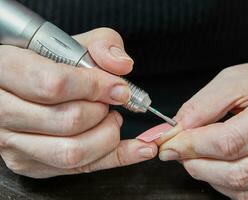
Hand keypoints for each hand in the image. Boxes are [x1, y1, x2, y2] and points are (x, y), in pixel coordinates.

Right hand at [0, 28, 156, 177]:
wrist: (25, 87)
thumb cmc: (49, 64)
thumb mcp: (73, 43)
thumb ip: (101, 45)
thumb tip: (121, 66)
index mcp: (7, 71)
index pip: (54, 85)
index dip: (94, 87)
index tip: (119, 88)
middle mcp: (4, 111)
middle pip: (68, 121)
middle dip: (102, 111)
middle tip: (110, 102)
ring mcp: (14, 143)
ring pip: (73, 152)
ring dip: (107, 135)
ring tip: (111, 119)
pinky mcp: (30, 164)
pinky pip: (81, 169)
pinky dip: (118, 158)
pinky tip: (139, 148)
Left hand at [158, 58, 247, 198]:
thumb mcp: (237, 80)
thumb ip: (203, 106)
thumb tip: (174, 131)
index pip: (230, 142)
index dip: (193, 146)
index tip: (169, 144)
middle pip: (240, 172)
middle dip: (198, 165)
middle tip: (179, 152)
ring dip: (212, 177)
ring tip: (197, 158)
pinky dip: (231, 186)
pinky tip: (220, 168)